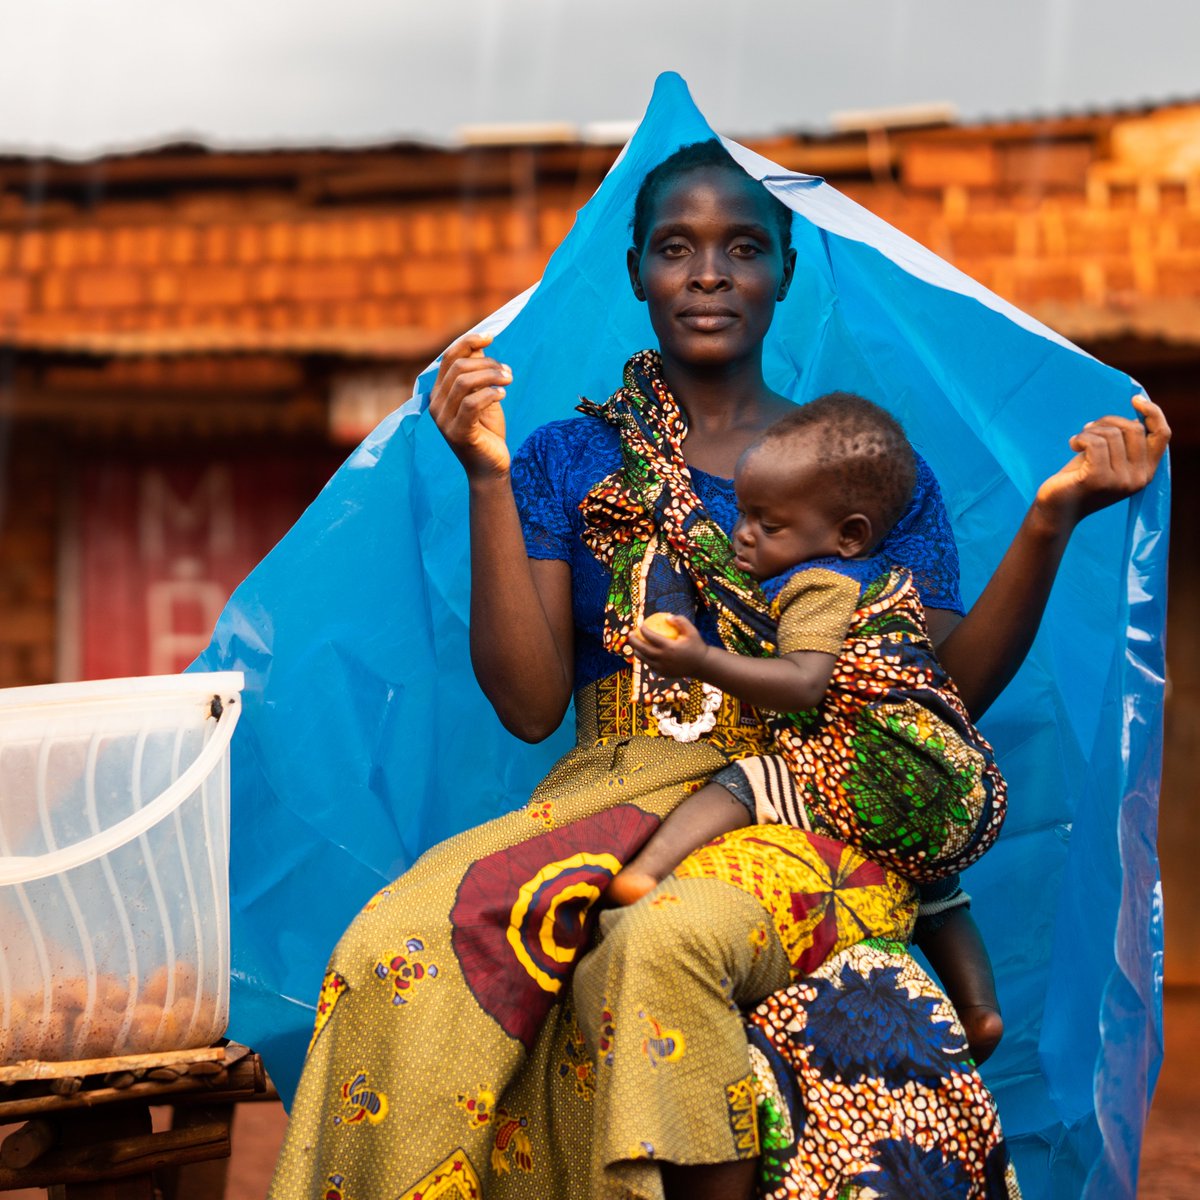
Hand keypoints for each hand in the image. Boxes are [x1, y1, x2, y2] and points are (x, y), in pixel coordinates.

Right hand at [427, 331, 512, 479]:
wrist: (490, 467)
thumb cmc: (487, 430)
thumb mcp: (483, 396)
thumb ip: (478, 372)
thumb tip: (481, 344)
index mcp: (439, 393)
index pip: (448, 358)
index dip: (468, 342)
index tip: (490, 337)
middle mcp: (436, 405)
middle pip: (457, 368)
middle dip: (487, 364)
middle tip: (508, 373)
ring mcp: (443, 420)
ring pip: (464, 383)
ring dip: (491, 376)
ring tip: (509, 380)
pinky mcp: (457, 433)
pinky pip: (471, 404)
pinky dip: (490, 394)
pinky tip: (503, 395)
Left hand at [629, 613, 709, 676]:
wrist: (702, 665)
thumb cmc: (696, 646)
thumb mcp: (692, 631)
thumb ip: (681, 621)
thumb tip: (667, 617)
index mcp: (669, 647)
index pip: (651, 637)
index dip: (644, 630)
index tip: (641, 625)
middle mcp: (663, 658)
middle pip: (643, 649)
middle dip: (634, 641)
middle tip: (630, 634)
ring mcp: (662, 668)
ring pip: (644, 659)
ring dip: (637, 651)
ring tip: (635, 645)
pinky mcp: (663, 673)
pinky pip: (650, 665)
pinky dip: (645, 659)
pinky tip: (644, 654)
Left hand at [1034, 394, 1169, 532]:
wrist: (1057, 509)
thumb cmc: (1080, 478)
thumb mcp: (1109, 458)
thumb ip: (1125, 442)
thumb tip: (1136, 412)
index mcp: (1146, 472)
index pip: (1162, 435)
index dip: (1153, 413)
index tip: (1135, 399)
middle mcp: (1139, 478)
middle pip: (1133, 429)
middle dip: (1108, 421)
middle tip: (1088, 429)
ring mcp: (1120, 481)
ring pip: (1112, 434)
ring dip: (1090, 431)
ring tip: (1078, 441)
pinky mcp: (1098, 479)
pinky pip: (1095, 442)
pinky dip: (1081, 437)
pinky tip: (1072, 445)